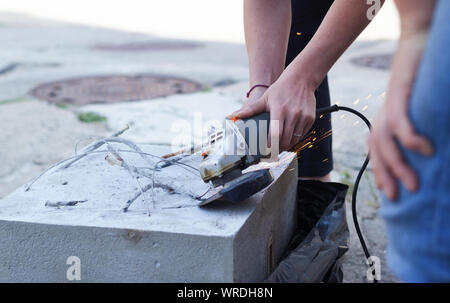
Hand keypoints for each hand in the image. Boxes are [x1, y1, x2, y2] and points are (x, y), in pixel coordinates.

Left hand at [231, 73, 315, 150]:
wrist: (301, 78)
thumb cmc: (280, 89)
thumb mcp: (265, 98)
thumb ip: (250, 110)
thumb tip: (232, 116)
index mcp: (279, 110)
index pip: (275, 134)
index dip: (270, 145)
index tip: (266, 150)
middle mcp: (292, 114)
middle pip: (285, 140)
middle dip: (277, 148)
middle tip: (271, 151)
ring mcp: (303, 117)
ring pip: (294, 140)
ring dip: (287, 146)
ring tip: (280, 147)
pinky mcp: (310, 118)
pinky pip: (302, 134)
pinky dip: (296, 139)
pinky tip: (289, 138)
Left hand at [368, 85, 432, 199]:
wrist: (418, 43)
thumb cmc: (421, 79)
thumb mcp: (417, 110)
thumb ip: (418, 131)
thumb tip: (429, 152)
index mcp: (386, 121)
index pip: (377, 152)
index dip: (381, 172)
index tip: (389, 193)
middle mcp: (383, 116)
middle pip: (377, 150)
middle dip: (387, 175)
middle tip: (400, 197)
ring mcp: (390, 106)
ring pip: (385, 141)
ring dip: (398, 164)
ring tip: (413, 184)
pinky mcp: (398, 94)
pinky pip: (399, 120)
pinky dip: (410, 137)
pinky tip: (423, 150)